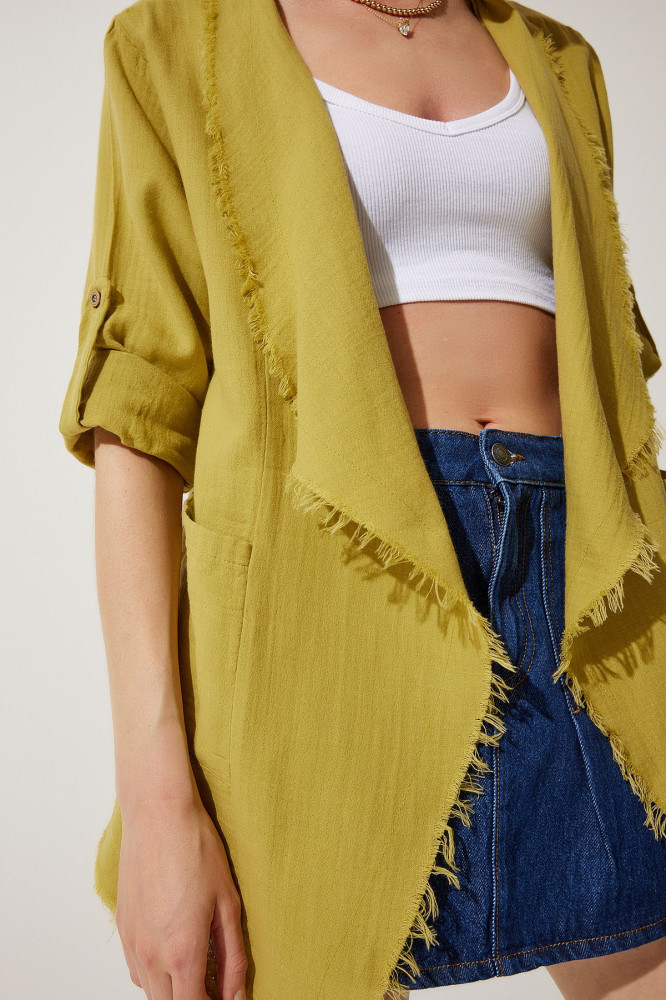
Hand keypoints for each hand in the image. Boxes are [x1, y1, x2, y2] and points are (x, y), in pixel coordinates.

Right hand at [116, 795, 247, 999]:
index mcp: (182, 952)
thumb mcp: (228, 903)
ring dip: (172, 991)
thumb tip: (237, 995)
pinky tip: (173, 956)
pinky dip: (154, 975)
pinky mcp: (122, 926)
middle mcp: (151, 954)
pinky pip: (135, 970)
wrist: (158, 814)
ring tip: (198, 972)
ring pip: (149, 991)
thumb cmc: (197, 849)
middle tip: (215, 987)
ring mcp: (132, 942)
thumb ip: (234, 957)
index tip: (226, 999)